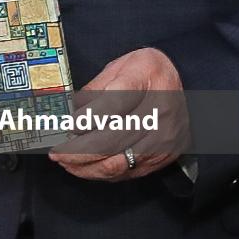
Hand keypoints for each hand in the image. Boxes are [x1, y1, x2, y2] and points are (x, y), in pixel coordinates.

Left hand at [51, 47, 187, 181]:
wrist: (181, 86)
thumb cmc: (145, 75)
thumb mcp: (119, 67)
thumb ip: (93, 90)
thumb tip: (65, 115)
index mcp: (148, 77)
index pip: (116, 102)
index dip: (88, 117)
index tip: (67, 125)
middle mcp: (160, 108)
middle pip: (114, 138)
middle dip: (78, 149)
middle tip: (57, 151)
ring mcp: (163, 136)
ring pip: (117, 161)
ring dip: (85, 166)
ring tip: (66, 161)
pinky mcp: (162, 156)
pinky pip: (125, 172)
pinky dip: (100, 172)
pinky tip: (84, 166)